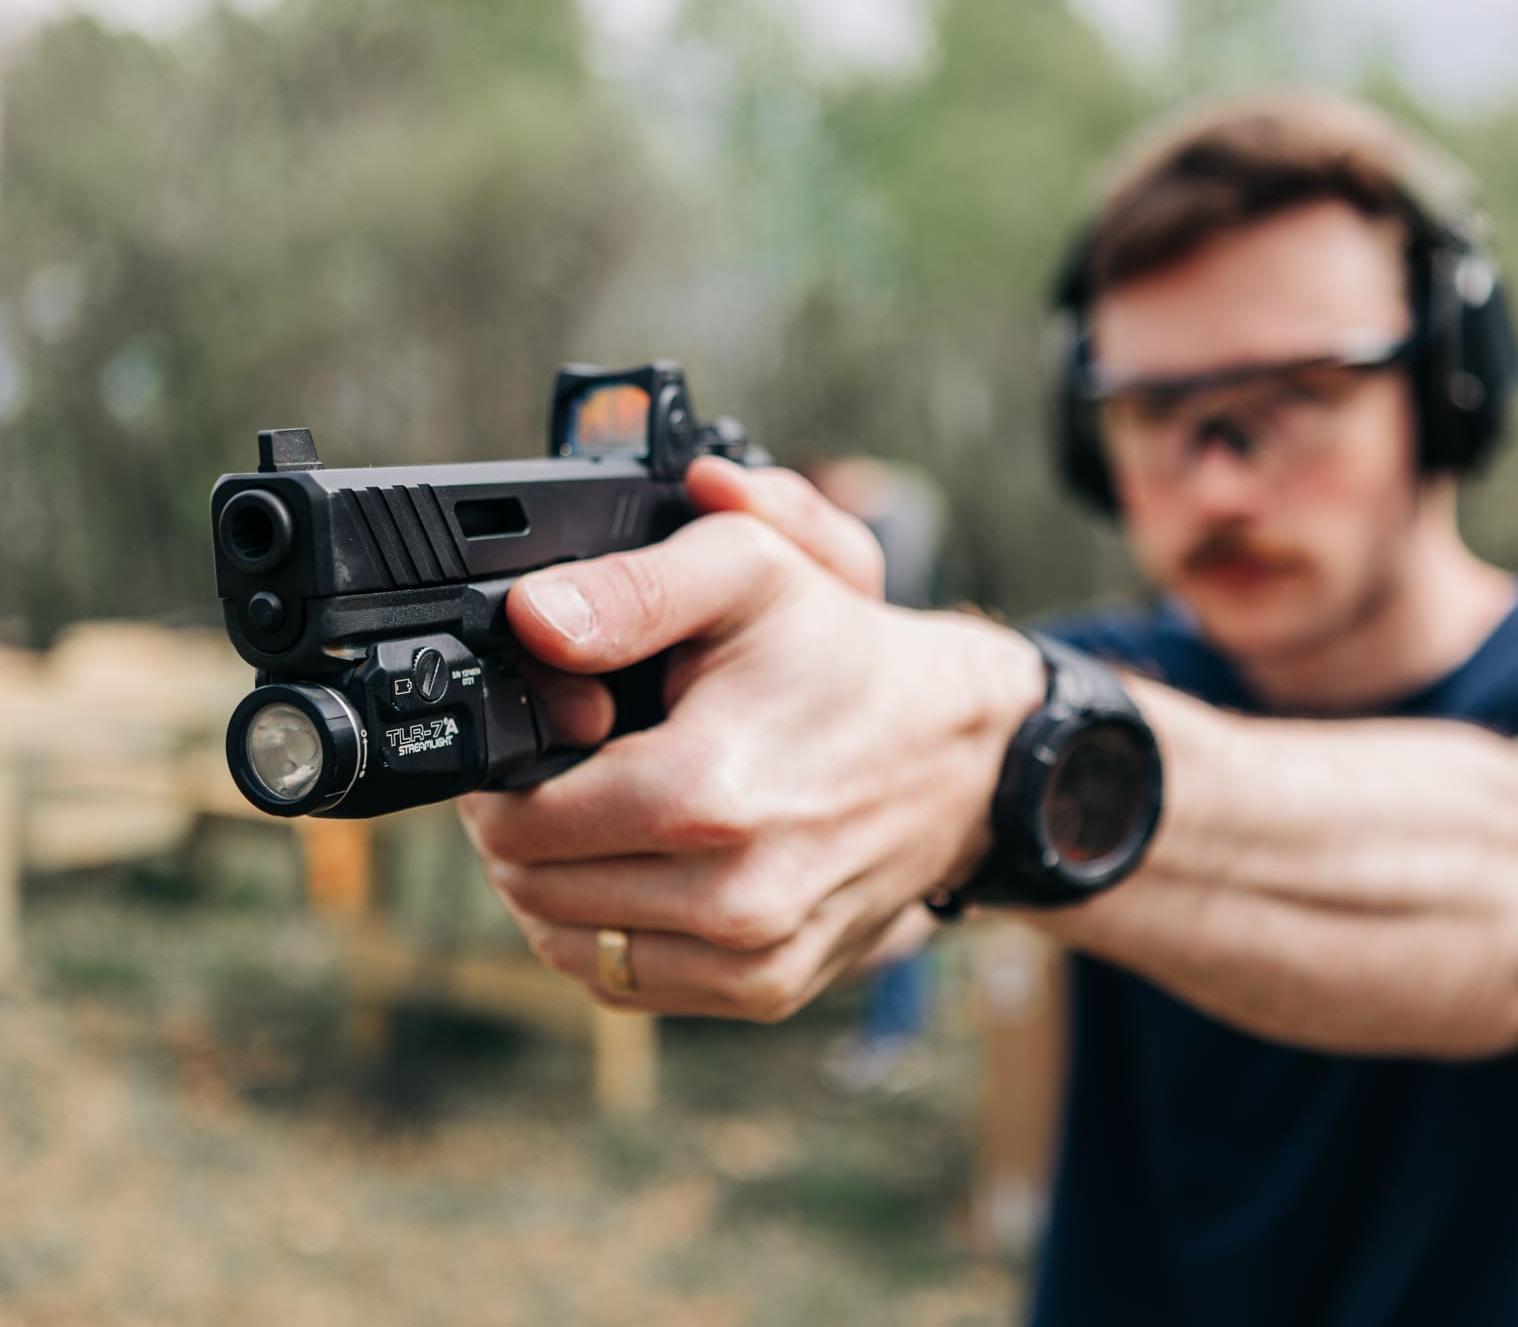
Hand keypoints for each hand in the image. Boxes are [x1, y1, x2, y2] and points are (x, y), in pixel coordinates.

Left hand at [459, 461, 1040, 1018]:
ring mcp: (753, 960)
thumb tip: (532, 619)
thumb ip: (629, 588)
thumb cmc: (846, 656)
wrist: (963, 751)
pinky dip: (609, 931)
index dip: (505, 774)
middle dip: (525, 826)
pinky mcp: (768, 993)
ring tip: (601, 814)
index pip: (516, 824)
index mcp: (707, 795)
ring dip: (558, 885)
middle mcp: (732, 900)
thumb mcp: (747, 573)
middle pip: (531, 889)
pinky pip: (627, 983)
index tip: (549, 735)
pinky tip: (640, 866)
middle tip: (570, 767)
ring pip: (567, 946)